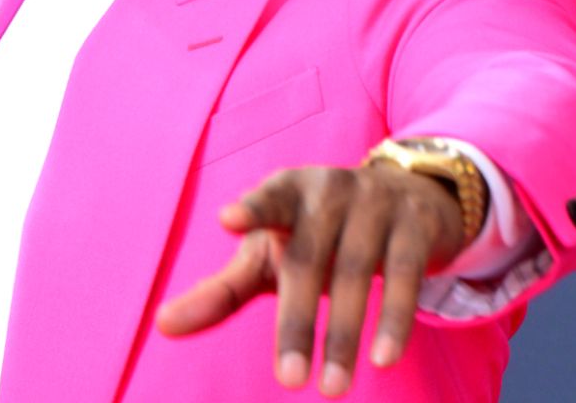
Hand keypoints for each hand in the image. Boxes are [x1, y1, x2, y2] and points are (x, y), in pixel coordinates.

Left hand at [153, 164, 470, 396]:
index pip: (267, 200)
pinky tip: (384, 359)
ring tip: (331, 389)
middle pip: (307, 261)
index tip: (227, 220)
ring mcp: (375, 205)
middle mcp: (330, 192)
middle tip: (288, 382)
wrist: (409, 195)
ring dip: (344, 335)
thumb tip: (161, 326)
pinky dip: (395, 319)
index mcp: (287, 192)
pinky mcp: (414, 226)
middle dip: (296, 324)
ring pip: (356, 273)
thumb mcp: (272, 254)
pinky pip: (403, 276)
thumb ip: (224, 290)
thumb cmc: (320, 233)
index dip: (250, 209)